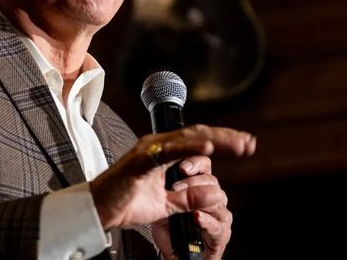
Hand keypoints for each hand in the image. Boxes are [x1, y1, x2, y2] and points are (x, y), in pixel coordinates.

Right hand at [88, 124, 254, 235]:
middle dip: (226, 137)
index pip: (198, 141)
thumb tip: (212, 193)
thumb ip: (186, 197)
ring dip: (215, 141)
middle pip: (197, 134)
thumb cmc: (125, 203)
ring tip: (238, 145)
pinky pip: (167, 152)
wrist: (97, 210)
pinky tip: (207, 149)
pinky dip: (188, 149)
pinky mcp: (139, 161)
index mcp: (162, 152)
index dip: (222, 140)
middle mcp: (156, 145)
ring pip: (187, 139)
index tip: (245, 146)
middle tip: (249, 144)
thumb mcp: (164, 204)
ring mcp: (148, 150)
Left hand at [149, 156, 230, 259]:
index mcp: (199, 185)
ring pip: (218, 200)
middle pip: (212, 181)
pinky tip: (196, 217)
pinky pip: (218, 225)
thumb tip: (161, 168)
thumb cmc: (167, 227)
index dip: (195, 163)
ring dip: (199, 198)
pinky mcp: (221, 234)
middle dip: (193, 182)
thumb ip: (165, 186)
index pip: (204, 166)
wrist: (172, 254)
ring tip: (182, 199)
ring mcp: (219, 215)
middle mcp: (212, 197)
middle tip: (175, 187)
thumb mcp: (161, 203)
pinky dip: (206, 221)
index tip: (182, 167)